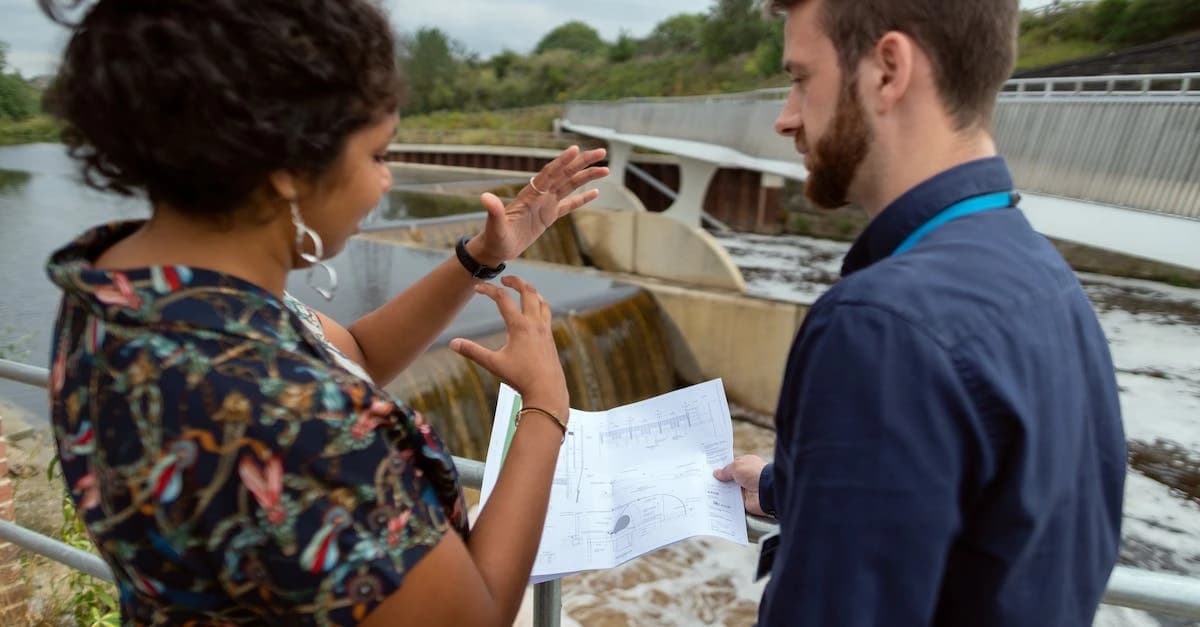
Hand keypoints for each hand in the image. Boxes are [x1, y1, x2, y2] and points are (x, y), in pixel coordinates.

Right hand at [449, 276, 567, 416]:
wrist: (547, 389)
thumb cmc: (519, 378)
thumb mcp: (493, 364)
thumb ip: (472, 351)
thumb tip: (452, 343)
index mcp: (519, 326)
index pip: (502, 298)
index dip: (488, 290)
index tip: (477, 288)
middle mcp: (534, 323)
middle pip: (527, 291)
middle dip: (515, 281)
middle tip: (504, 279)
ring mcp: (545, 329)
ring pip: (541, 300)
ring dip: (530, 291)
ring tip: (521, 290)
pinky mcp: (550, 337)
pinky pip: (546, 313)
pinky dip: (539, 305)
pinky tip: (533, 311)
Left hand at [466, 146, 608, 266]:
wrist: (495, 249)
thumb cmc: (494, 238)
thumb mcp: (495, 225)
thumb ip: (493, 211)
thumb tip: (485, 197)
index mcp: (530, 195)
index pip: (549, 174)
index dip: (562, 161)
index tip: (576, 149)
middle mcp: (540, 195)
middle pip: (565, 174)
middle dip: (583, 163)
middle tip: (601, 152)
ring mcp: (545, 205)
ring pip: (570, 186)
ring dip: (587, 177)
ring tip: (606, 169)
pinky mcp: (548, 216)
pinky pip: (569, 204)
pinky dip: (582, 198)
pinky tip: (596, 192)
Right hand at [714, 455, 768, 516]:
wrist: (767, 490)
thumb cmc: (755, 473)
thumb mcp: (736, 466)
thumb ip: (725, 470)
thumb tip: (717, 473)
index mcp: (746, 464)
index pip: (732, 465)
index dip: (722, 468)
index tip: (711, 470)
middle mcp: (746, 476)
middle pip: (729, 479)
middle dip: (720, 481)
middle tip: (707, 481)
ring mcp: (745, 488)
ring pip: (729, 490)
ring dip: (722, 492)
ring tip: (708, 491)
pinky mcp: (745, 500)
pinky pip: (733, 502)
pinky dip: (726, 502)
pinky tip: (717, 501)